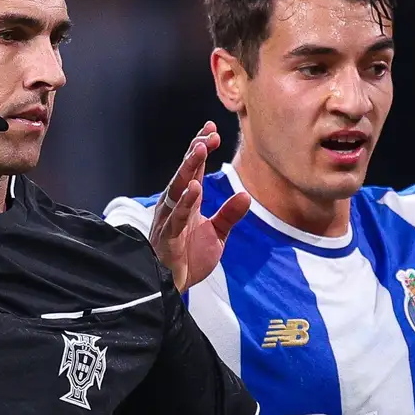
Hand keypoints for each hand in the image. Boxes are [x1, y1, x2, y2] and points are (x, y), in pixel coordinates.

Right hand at [149, 121, 248, 291]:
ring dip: (188, 168)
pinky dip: (185, 202)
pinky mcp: (168, 236)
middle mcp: (175, 205)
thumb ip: (229, 215)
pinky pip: (177, 216)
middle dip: (196, 151)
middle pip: (184, 172)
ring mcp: (169, 219)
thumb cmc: (190, 257)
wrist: (173, 286)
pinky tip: (194, 188)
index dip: (200, 148)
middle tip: (209, 134)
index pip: (193, 169)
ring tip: (200, 150)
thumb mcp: (217, 234)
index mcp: (186, 202)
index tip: (212, 128)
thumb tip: (245, 195)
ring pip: (177, 188)